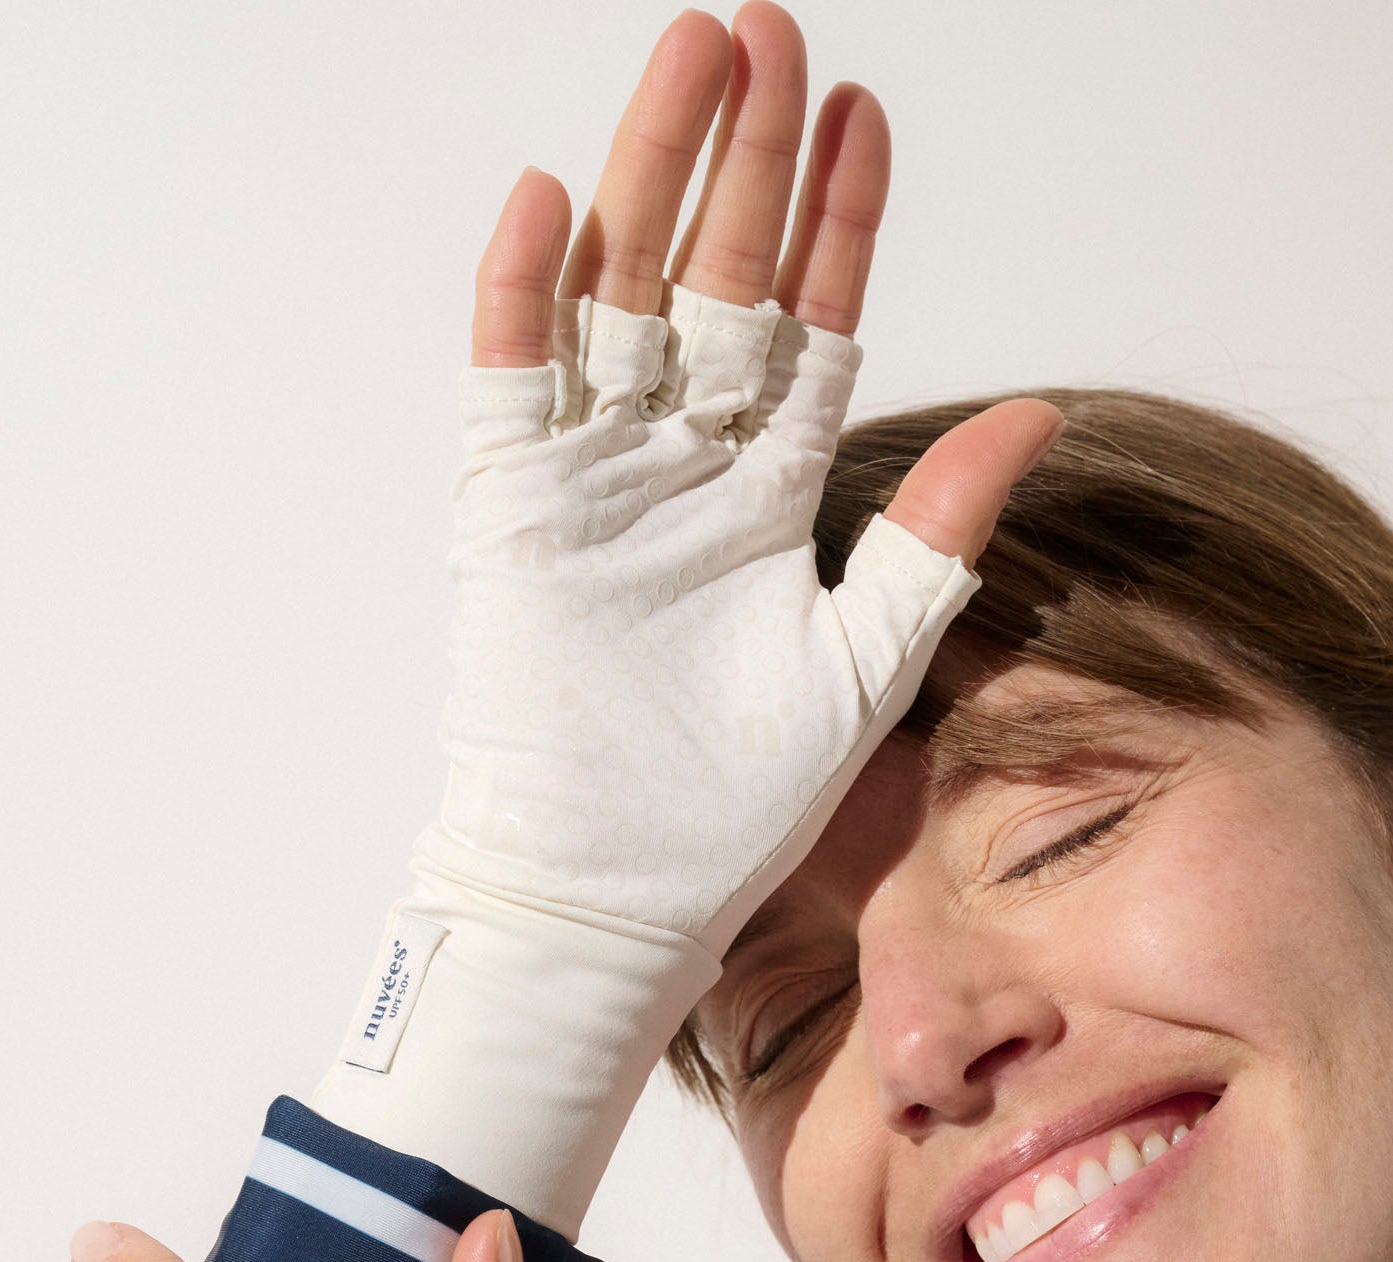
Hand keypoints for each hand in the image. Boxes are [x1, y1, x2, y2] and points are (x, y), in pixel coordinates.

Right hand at [311, 6, 1061, 1233]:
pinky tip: (558, 198)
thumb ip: (935, 539)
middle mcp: (680, 465)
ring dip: (654, 178)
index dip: (834, 219)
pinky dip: (526, 292)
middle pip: (716, 277)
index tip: (863, 112)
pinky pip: (513, 375)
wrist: (611, 889)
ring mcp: (592, 476)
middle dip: (747, 156)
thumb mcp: (862, 663)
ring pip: (622, 293)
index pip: (806, 323)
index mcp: (765, 494)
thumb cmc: (732, 808)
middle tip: (768, 28)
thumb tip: (1035, 416)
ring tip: (692, 59)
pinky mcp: (513, 507)